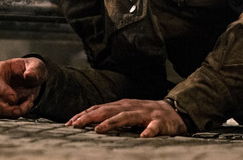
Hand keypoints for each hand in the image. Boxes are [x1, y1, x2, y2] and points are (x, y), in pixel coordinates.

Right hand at [0, 57, 46, 118]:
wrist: (33, 79)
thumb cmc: (31, 69)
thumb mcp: (36, 65)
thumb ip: (34, 69)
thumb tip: (29, 75)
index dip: (3, 91)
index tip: (14, 99)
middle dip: (3, 108)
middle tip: (18, 110)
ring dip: (15, 111)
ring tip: (29, 102)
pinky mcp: (1, 107)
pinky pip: (6, 115)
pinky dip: (18, 113)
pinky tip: (28, 104)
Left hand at [66, 99, 187, 137]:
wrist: (174, 112)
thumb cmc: (146, 115)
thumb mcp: (126, 113)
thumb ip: (110, 116)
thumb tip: (87, 123)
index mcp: (122, 105)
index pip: (99, 108)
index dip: (84, 114)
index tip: (69, 123)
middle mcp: (131, 107)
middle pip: (108, 110)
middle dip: (90, 117)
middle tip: (76, 124)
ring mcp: (145, 113)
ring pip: (127, 117)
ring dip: (112, 123)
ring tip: (99, 129)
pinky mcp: (160, 122)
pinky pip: (154, 127)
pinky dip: (149, 131)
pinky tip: (143, 136)